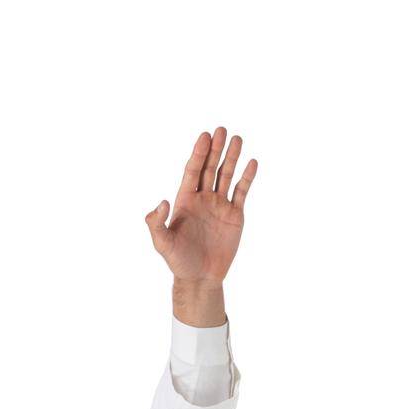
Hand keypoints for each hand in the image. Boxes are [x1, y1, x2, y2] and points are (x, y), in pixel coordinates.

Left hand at [145, 128, 256, 284]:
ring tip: (237, 139)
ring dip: (231, 158)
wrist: (200, 278)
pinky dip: (246, 178)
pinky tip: (252, 163)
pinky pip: (241, 192)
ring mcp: (219, 206)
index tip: (205, 136)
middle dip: (215, 150)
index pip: (192, 172)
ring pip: (226, 176)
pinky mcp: (234, 215)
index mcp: (185, 201)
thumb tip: (161, 202)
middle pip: (210, 168)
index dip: (198, 154)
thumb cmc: (179, 261)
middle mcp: (202, 199)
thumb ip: (157, 223)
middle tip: (221, 130)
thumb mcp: (162, 244)